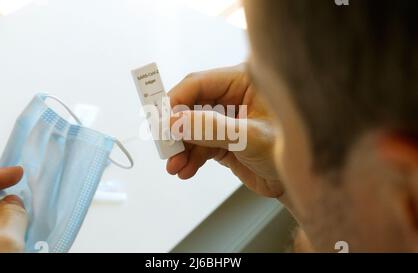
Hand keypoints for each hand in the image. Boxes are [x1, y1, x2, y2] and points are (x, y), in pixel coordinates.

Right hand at [167, 64, 284, 198]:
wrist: (299, 182)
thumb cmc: (289, 151)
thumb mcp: (249, 137)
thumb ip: (211, 128)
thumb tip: (174, 121)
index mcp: (243, 81)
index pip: (199, 83)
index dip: (176, 100)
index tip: (162, 121)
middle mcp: (232, 97)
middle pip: (191, 106)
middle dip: (176, 129)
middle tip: (164, 146)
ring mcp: (226, 120)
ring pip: (192, 128)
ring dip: (181, 148)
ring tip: (174, 166)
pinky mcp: (223, 140)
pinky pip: (199, 146)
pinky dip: (190, 158)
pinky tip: (184, 170)